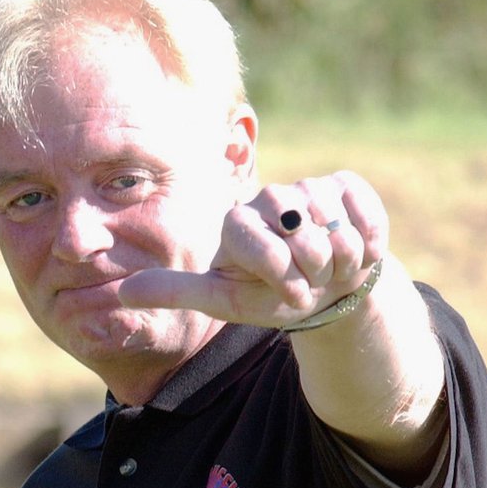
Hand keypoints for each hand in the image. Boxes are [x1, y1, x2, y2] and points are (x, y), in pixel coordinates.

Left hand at [118, 171, 388, 327]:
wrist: (327, 292)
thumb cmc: (271, 296)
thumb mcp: (223, 300)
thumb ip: (175, 292)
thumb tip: (119, 293)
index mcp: (237, 221)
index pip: (262, 245)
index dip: (282, 275)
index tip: (287, 293)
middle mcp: (271, 198)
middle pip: (300, 231)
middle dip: (313, 270)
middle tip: (311, 280)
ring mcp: (311, 188)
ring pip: (334, 224)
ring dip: (342, 258)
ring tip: (332, 267)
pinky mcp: (348, 187)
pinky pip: (364, 214)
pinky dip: (368, 242)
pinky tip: (358, 251)